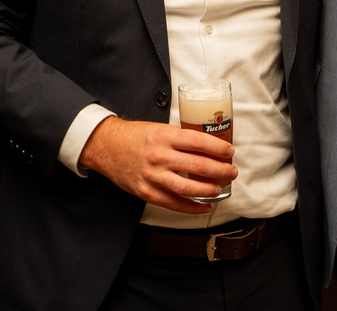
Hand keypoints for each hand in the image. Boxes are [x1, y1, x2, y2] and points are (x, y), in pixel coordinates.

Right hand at [78, 116, 236, 212]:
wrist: (106, 146)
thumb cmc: (134, 136)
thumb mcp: (159, 129)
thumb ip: (180, 138)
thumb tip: (208, 147)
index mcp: (164, 136)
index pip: (199, 141)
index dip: (218, 148)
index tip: (230, 151)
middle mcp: (159, 156)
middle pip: (198, 166)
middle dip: (220, 170)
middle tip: (231, 171)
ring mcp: (152, 176)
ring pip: (188, 188)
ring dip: (209, 189)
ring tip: (221, 188)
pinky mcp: (146, 192)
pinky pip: (173, 203)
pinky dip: (192, 207)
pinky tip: (204, 206)